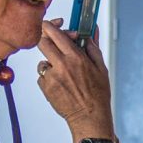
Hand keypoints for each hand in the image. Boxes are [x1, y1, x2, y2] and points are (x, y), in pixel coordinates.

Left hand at [36, 18, 112, 138]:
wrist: (90, 117)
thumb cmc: (98, 94)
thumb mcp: (100, 67)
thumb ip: (93, 47)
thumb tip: (91, 32)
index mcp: (76, 57)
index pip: (56, 33)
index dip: (50, 26)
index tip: (50, 24)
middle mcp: (61, 65)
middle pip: (42, 43)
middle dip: (46, 41)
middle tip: (52, 44)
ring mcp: (51, 77)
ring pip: (42, 62)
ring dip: (50, 63)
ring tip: (63, 74)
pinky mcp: (45, 88)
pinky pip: (42, 77)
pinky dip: (49, 78)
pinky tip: (61, 86)